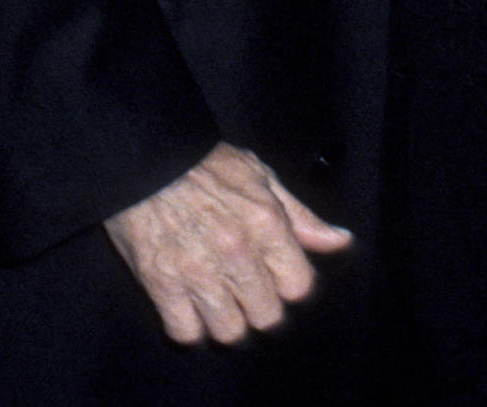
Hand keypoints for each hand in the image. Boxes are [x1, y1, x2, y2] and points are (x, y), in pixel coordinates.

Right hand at [104, 141, 352, 344]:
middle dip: (257, 304)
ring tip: (213, 294)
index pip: (299, 287)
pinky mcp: (162, 283)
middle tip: (240, 285)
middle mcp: (237, 252)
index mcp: (267, 222)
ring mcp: (199, 271)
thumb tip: (340, 242)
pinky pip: (186, 332)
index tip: (272, 275)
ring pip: (229, 331)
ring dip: (222, 318)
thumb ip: (300, 216)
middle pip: (266, 317)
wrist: (146, 154)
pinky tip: (185, 300)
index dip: (286, 283)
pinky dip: (186, 322)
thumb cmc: (205, 163)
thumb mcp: (260, 176)